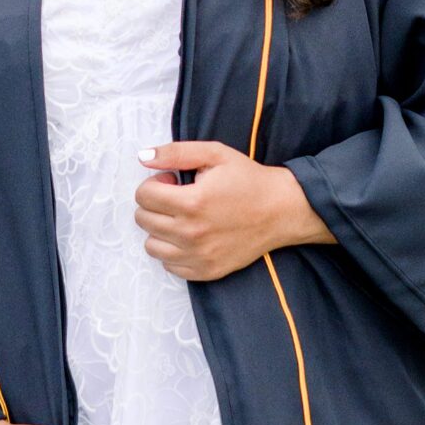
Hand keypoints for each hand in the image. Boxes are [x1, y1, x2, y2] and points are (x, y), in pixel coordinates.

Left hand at [133, 141, 335, 281]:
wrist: (281, 210)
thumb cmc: (248, 179)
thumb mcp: (215, 154)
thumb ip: (175, 153)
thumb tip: (142, 157)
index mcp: (192, 202)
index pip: (143, 196)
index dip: (154, 183)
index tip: (173, 181)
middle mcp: (191, 234)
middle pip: (143, 220)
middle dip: (155, 204)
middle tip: (179, 196)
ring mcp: (199, 256)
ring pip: (151, 245)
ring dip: (160, 229)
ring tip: (182, 217)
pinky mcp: (206, 271)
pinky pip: (169, 266)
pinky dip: (173, 250)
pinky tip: (190, 235)